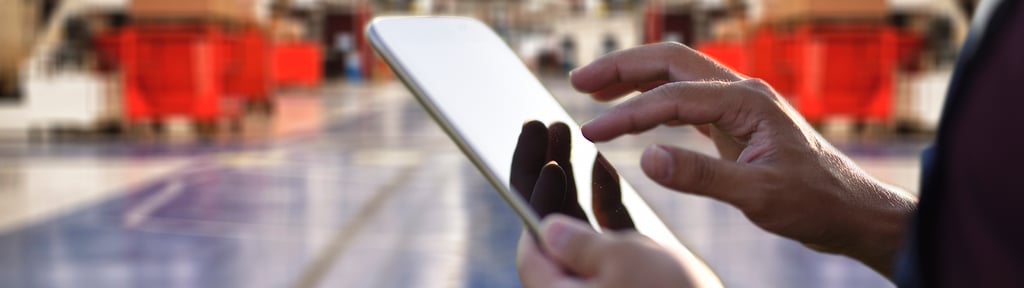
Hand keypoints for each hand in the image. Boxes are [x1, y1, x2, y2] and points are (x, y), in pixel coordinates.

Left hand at [511, 121, 718, 286]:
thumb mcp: (622, 265)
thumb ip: (578, 244)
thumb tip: (545, 227)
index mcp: (560, 286)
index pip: (533, 232)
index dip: (533, 190)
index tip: (549, 158)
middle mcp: (572, 279)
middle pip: (545, 215)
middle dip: (542, 167)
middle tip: (537, 125)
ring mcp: (598, 272)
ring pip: (572, 214)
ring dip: (568, 171)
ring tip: (563, 128)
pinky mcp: (624, 267)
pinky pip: (603, 225)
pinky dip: (601, 193)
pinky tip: (601, 162)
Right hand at [572, 42, 917, 276]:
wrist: (850, 210)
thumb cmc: (813, 202)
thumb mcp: (757, 195)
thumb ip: (701, 176)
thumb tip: (646, 158)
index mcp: (747, 103)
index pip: (672, 97)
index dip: (627, 114)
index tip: (592, 132)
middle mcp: (742, 93)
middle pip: (670, 62)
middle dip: (622, 67)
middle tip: (577, 80)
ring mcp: (740, 105)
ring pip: (677, 75)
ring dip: (634, 78)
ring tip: (593, 90)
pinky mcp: (738, 122)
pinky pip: (687, 98)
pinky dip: (654, 100)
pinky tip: (636, 113)